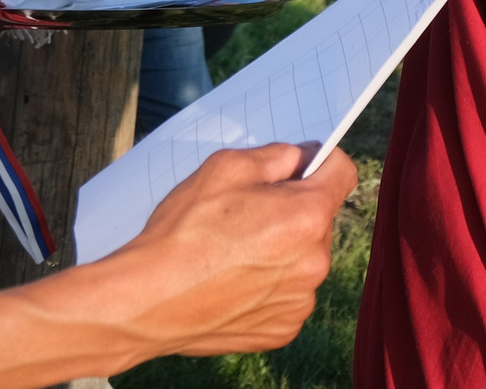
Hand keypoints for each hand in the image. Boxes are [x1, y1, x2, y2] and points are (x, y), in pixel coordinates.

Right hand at [97, 143, 355, 356]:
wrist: (143, 302)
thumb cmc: (181, 233)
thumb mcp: (226, 167)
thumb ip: (276, 156)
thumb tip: (300, 158)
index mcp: (308, 215)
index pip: (342, 172)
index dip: (321, 162)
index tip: (300, 167)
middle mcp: (315, 261)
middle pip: (320, 220)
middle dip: (294, 211)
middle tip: (248, 217)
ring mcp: (300, 300)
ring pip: (304, 260)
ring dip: (283, 252)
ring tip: (234, 256)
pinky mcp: (283, 329)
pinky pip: (288, 296)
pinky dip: (269, 288)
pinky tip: (234, 284)